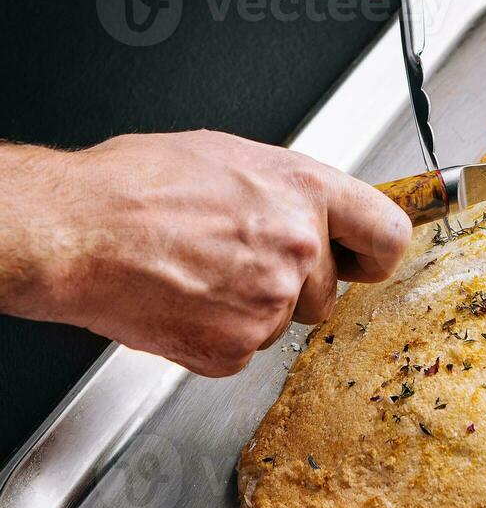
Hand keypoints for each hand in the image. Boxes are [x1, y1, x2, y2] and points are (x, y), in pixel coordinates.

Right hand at [0, 132, 410, 376]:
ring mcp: (269, 304)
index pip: (388, 234)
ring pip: (285, 322)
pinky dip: (220, 334)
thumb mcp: (229, 158)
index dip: (376, 252)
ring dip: (254, 309)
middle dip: (296, 285)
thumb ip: (286, 191)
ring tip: (203, 273)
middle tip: (242, 262)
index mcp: (304, 192)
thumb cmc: (136, 186)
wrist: (76, 233)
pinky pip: (246, 349)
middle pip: (329, 291)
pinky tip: (187, 299)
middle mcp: (297, 248)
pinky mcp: (234, 349)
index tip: (366, 259)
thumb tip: (311, 209)